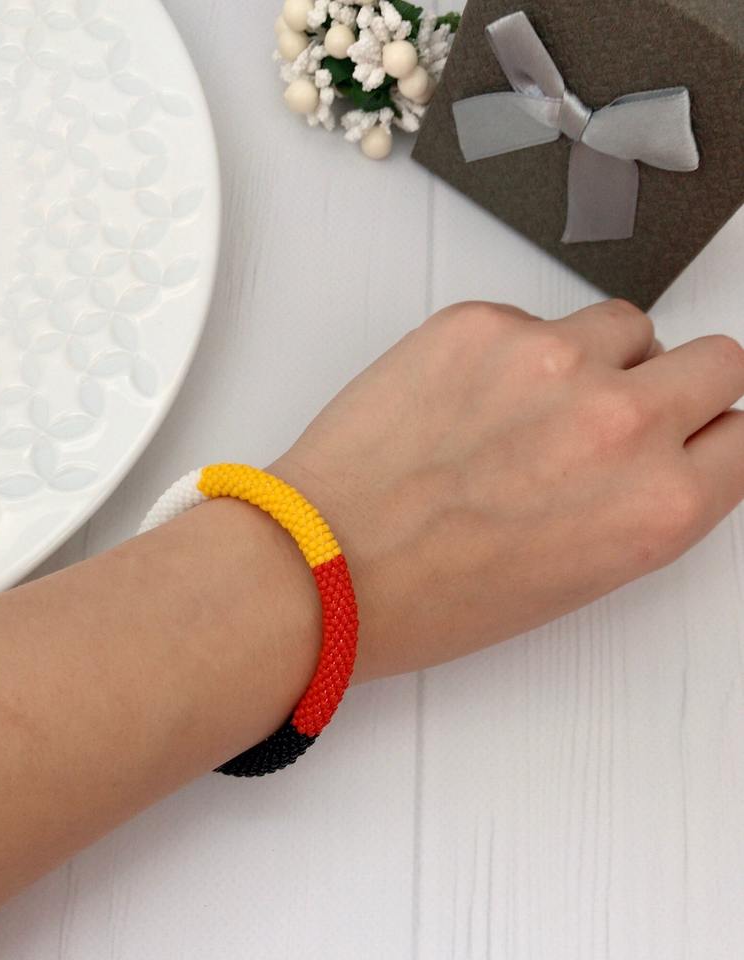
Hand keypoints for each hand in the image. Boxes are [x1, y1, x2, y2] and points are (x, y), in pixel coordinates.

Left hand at [271, 300, 743, 683]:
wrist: (323, 565)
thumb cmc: (434, 595)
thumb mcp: (577, 574)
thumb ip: (642, 502)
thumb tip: (666, 450)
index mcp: (657, 506)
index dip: (716, 435)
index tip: (695, 433)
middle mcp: (619, 423)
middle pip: (717, 360)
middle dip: (682, 386)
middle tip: (628, 410)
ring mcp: (550, 360)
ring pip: (626, 325)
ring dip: (599, 360)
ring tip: (535, 407)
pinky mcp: (480, 324)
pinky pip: (534, 318)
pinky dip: (515, 352)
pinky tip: (470, 400)